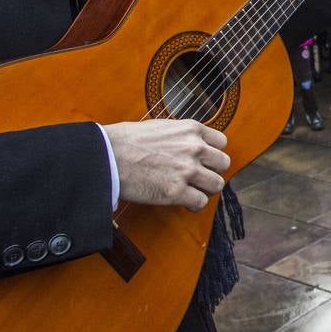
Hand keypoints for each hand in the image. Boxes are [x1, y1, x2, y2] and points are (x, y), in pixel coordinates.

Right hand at [103, 120, 229, 211]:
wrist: (107, 156)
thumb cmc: (127, 140)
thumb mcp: (162, 127)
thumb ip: (181, 136)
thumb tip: (189, 145)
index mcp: (191, 129)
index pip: (221, 142)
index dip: (213, 153)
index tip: (205, 160)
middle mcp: (194, 148)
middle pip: (223, 164)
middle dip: (212, 171)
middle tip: (200, 177)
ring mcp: (187, 170)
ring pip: (216, 184)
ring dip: (206, 189)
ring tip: (194, 191)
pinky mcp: (176, 192)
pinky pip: (200, 202)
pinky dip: (194, 204)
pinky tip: (184, 202)